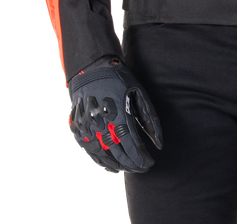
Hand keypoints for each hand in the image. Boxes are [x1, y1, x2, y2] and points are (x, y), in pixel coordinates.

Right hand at [68, 57, 162, 174]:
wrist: (91, 68)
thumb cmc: (119, 79)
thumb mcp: (138, 93)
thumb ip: (149, 119)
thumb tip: (158, 143)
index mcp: (118, 115)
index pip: (132, 147)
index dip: (142, 159)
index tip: (150, 164)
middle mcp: (101, 125)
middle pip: (118, 154)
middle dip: (132, 164)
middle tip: (142, 168)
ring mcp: (87, 128)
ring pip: (103, 156)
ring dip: (118, 166)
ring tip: (129, 169)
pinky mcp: (78, 128)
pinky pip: (90, 151)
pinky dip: (101, 161)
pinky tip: (111, 165)